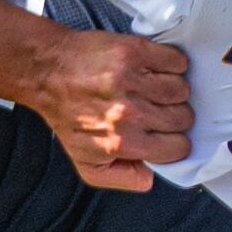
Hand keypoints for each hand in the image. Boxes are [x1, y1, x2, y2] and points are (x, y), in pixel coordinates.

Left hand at [33, 29, 193, 192]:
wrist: (47, 72)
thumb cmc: (67, 114)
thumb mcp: (88, 163)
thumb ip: (122, 178)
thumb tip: (150, 177)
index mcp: (122, 142)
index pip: (178, 148)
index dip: (174, 141)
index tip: (165, 133)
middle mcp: (130, 113)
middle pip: (184, 118)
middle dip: (174, 116)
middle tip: (156, 109)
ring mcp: (133, 80)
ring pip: (182, 89)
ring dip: (173, 89)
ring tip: (152, 89)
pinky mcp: (135, 52)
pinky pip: (176, 61)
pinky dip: (171, 64)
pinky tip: (154, 69)